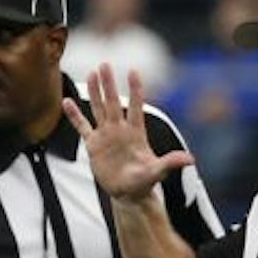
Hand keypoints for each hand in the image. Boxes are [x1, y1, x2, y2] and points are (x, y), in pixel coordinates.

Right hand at [63, 63, 192, 202]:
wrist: (128, 193)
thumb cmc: (144, 182)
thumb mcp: (157, 172)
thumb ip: (170, 163)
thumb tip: (190, 159)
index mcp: (136, 132)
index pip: (135, 106)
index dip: (135, 90)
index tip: (133, 71)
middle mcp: (120, 129)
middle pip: (112, 102)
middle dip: (108, 84)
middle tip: (104, 64)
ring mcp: (106, 135)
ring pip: (98, 109)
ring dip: (94, 92)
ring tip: (91, 74)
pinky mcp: (93, 145)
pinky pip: (82, 127)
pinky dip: (74, 115)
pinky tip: (67, 102)